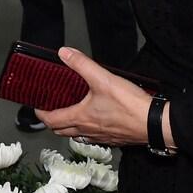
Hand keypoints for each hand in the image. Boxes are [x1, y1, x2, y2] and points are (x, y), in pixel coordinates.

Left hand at [38, 47, 160, 147]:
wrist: (155, 124)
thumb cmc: (129, 105)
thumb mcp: (103, 79)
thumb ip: (82, 65)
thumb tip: (63, 53)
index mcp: (81, 118)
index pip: (52, 120)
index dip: (41, 114)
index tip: (36, 106)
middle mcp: (88, 131)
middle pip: (62, 131)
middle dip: (53, 122)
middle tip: (51, 110)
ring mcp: (102, 137)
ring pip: (78, 136)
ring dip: (70, 127)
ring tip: (70, 114)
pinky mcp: (115, 139)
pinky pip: (95, 138)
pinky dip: (88, 131)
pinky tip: (96, 121)